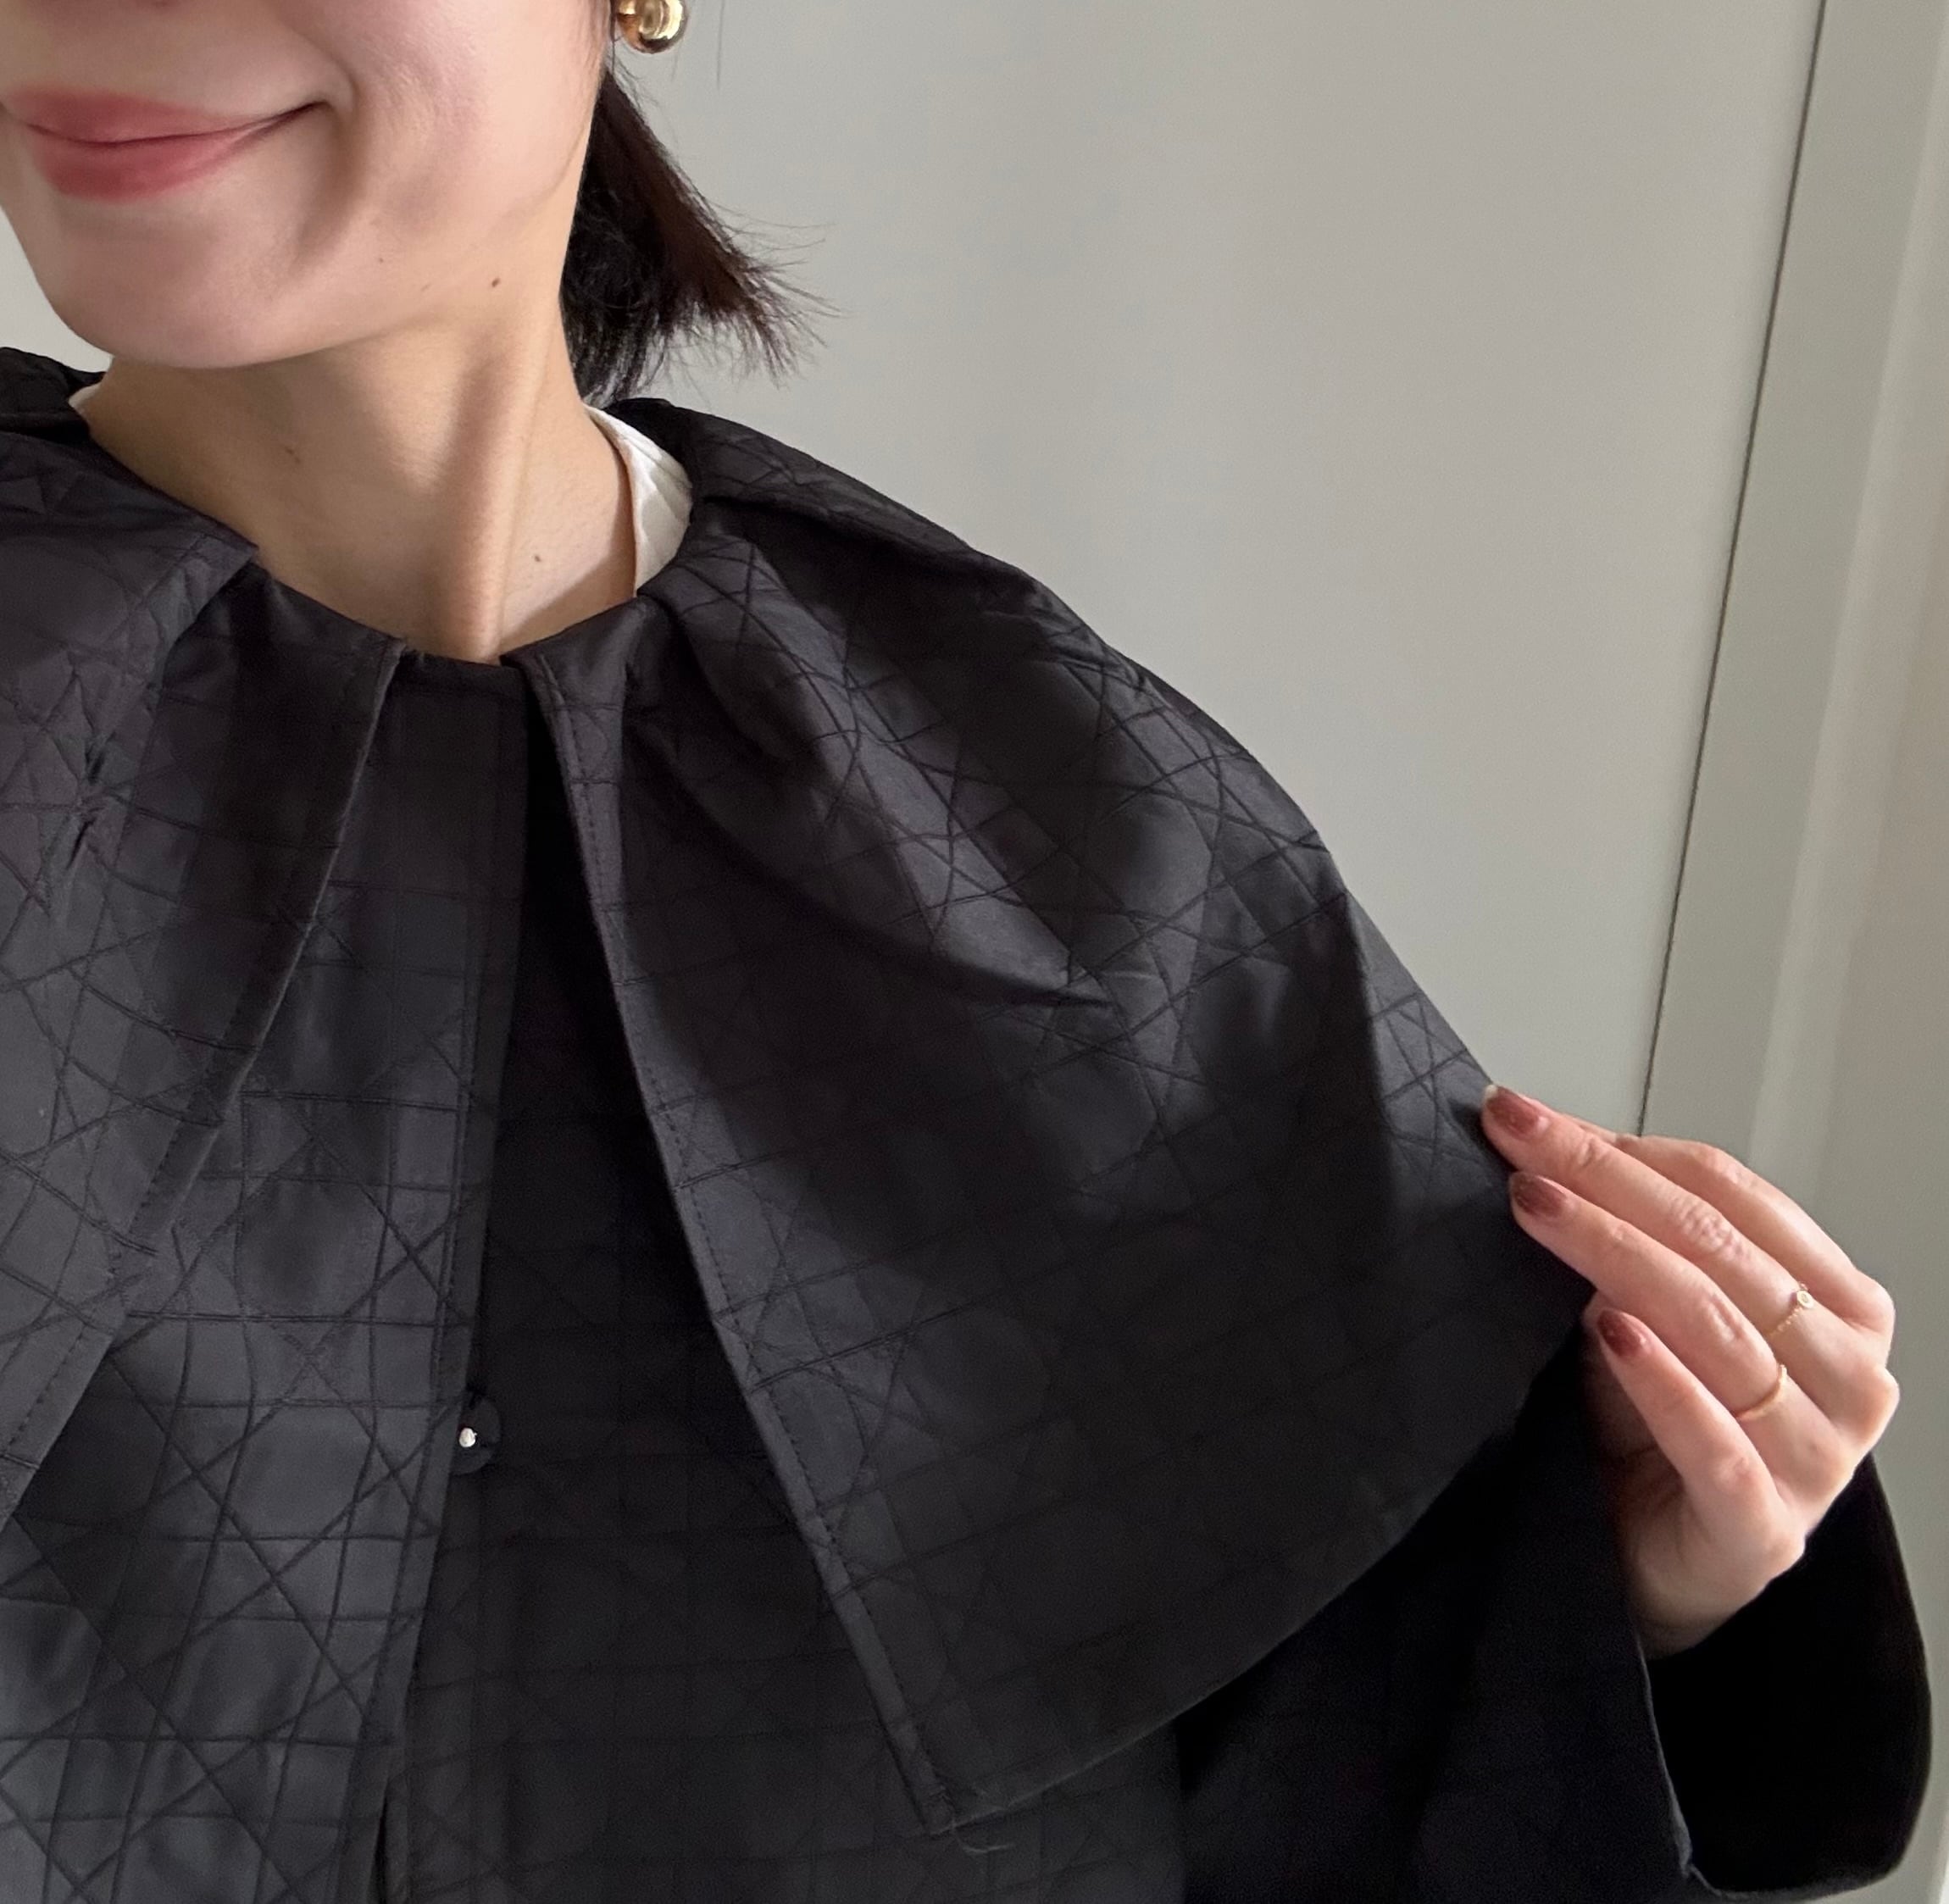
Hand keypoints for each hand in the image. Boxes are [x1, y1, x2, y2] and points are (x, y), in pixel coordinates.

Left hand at [1478, 1083, 1901, 1659]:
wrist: (1646, 1556)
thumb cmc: (1650, 1422)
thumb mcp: (1642, 1311)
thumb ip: (1625, 1237)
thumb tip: (1543, 1138)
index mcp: (1836, 1303)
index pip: (1735, 1197)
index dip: (1629, 1149)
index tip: (1528, 1117)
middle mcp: (1847, 1374)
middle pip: (1720, 1251)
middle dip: (1607, 1186)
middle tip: (1520, 1147)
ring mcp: (1818, 1457)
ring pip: (1718, 1331)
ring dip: (1618, 1259)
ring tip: (1542, 1212)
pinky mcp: (1764, 1530)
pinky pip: (1717, 1445)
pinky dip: (1662, 1383)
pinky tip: (1611, 1335)